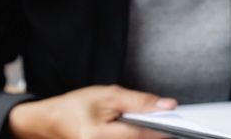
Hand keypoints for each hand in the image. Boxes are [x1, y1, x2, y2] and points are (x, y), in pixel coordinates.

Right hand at [9, 85, 176, 138]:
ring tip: (147, 124)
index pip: (140, 134)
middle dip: (155, 132)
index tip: (179, 123)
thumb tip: (167, 105)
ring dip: (146, 134)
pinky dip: (137, 136)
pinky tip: (139, 130)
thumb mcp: (108, 95)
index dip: (162, 129)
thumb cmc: (75, 106)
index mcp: (98, 136)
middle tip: (166, 121)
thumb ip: (139, 101)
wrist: (52, 120)